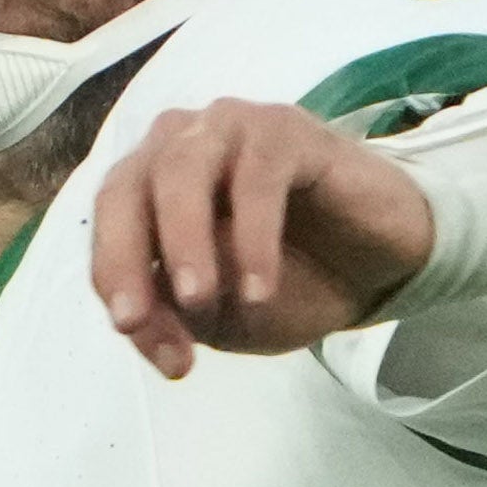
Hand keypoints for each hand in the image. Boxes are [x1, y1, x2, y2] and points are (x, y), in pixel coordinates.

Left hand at [91, 96, 439, 373]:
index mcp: (149, 187)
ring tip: (200, 300)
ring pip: (182, 170)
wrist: (378, 261)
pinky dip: (252, 236)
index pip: (108, 233)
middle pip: (125, 190)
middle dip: (124, 260)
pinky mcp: (286, 129)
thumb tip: (140, 322)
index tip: (163, 357)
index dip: (119, 293)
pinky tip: (261, 289)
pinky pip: (257, 176)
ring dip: (183, 240)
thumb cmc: (292, 281)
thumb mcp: (224, 319)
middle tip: (137, 322)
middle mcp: (178, 146)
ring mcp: (231, 129)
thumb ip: (176, 316)